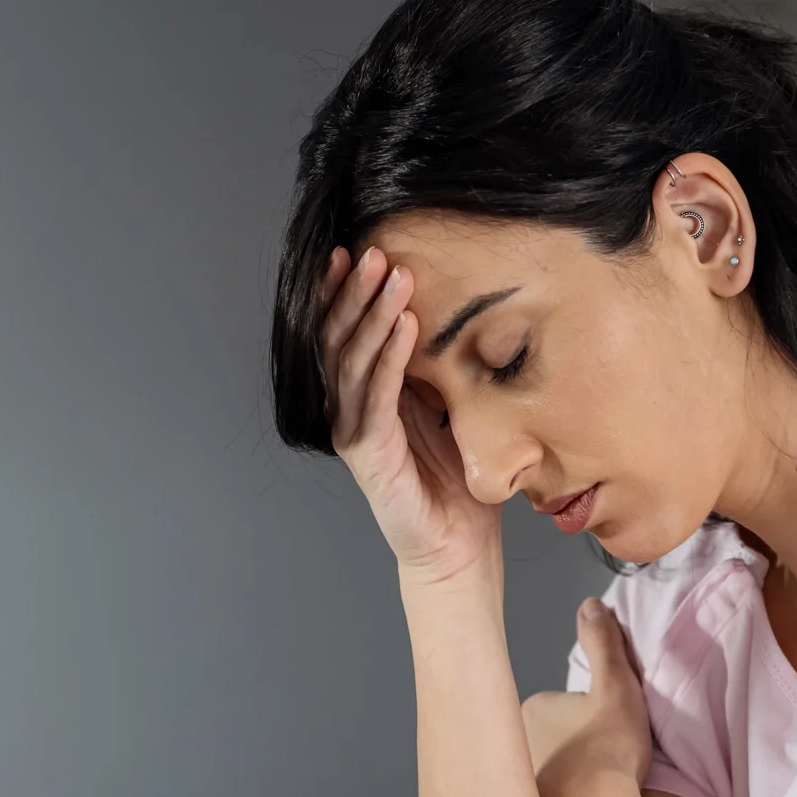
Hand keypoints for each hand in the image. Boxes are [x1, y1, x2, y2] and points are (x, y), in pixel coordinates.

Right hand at [318, 245, 503, 583]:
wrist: (457, 545)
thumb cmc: (456, 480)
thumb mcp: (449, 408)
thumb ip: (436, 368)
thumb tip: (451, 313)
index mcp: (365, 394)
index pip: (345, 332)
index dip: (345, 292)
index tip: (355, 251)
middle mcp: (349, 407)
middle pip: (340, 337)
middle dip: (355, 291)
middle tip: (373, 251)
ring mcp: (353, 429)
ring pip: (353, 358)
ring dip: (373, 313)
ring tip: (393, 276)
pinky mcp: (367, 452)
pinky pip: (377, 393)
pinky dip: (389, 356)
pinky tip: (405, 325)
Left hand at [524, 599, 653, 796]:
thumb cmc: (606, 750)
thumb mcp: (617, 686)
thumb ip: (604, 645)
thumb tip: (590, 605)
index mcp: (531, 708)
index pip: (564, 705)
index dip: (593, 717)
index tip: (612, 733)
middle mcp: (511, 741)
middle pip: (555, 738)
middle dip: (578, 748)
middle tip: (608, 764)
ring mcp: (516, 781)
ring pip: (551, 770)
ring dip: (574, 779)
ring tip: (602, 791)